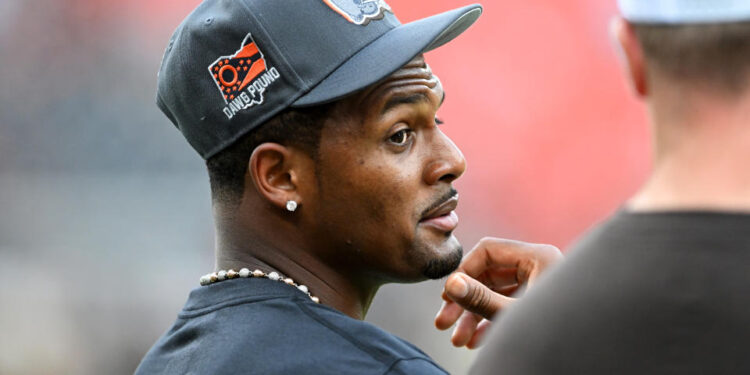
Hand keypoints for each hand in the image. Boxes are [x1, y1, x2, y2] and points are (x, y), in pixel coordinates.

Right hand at [434, 237, 561, 347]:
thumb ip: (481, 299)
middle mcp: (539, 266)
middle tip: (443, 323)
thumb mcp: (514, 315)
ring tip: (458, 340)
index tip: (447, 296)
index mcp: (537, 257)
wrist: (597, 351)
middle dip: (465, 301)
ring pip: (497, 293)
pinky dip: (491, 321)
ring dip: (475, 316)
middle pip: (489, 274)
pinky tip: (475, 341)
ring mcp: (542, 285)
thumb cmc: (562, 331)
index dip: (462, 272)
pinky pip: (510, 306)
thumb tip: (450, 283)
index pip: (487, 251)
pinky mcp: (543, 304)